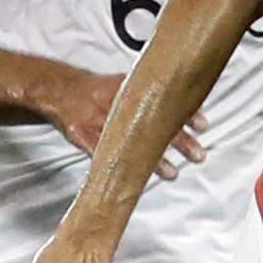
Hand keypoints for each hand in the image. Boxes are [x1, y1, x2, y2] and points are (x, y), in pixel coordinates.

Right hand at [43, 71, 206, 180]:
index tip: (203, 125)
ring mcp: (99, 120)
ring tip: (173, 173)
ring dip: (154, 160)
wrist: (60, 91)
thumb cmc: (97, 91)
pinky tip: (133, 179)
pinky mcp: (83, 136)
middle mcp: (117, 103)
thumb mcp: (123, 84)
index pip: (163, 100)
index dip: (184, 113)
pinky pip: (103, 154)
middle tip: (198, 155)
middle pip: (153, 124)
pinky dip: (118, 166)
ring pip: (130, 142)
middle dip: (178, 141)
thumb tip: (184, 101)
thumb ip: (149, 92)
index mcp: (130, 88)